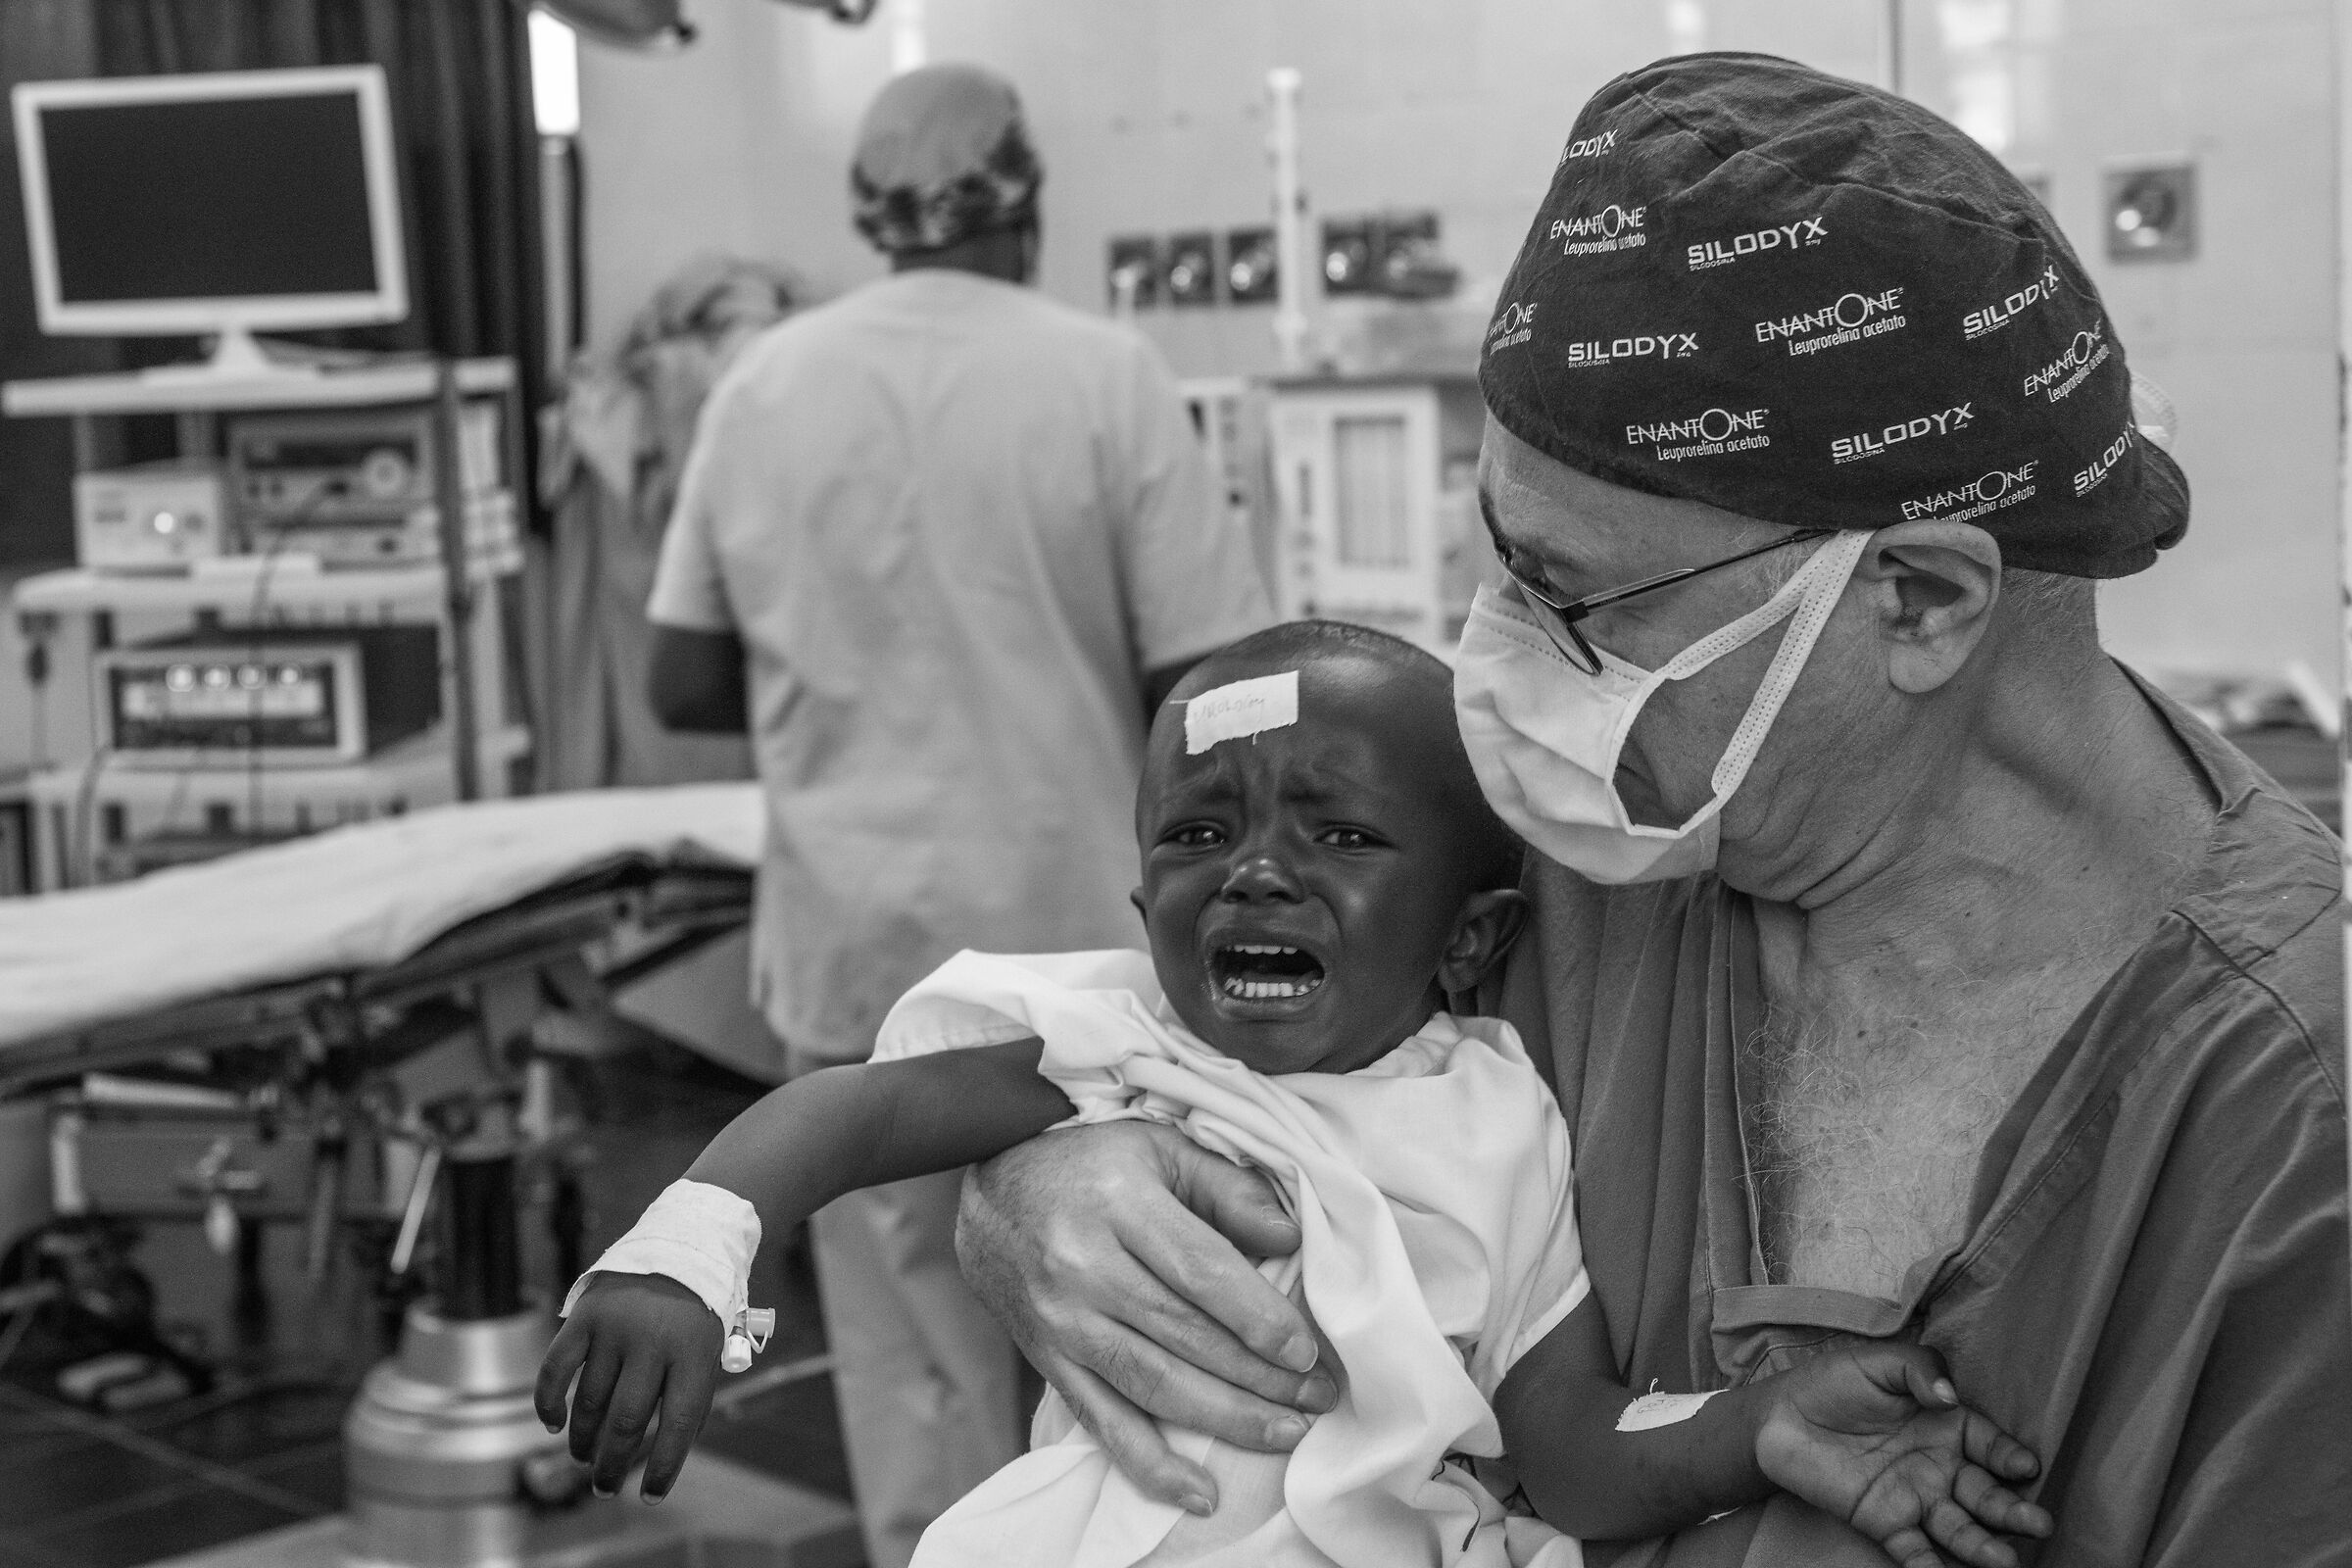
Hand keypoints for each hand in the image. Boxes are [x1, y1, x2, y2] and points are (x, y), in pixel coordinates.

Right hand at [534, 1272, 721, 1502]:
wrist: (677, 1249)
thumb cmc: (694, 1317)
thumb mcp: (707, 1353)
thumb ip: (687, 1399)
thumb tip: (660, 1460)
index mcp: (694, 1353)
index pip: (678, 1424)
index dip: (663, 1466)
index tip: (650, 1495)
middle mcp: (654, 1341)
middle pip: (627, 1420)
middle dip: (612, 1463)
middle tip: (603, 1486)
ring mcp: (616, 1328)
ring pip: (590, 1402)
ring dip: (583, 1440)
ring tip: (585, 1457)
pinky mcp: (584, 1317)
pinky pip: (556, 1369)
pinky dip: (548, 1402)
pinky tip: (554, 1424)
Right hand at [956, 1120, 1336, 1511]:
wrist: (993, 1191)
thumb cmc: (1093, 1164)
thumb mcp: (1160, 1148)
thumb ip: (1226, 1190)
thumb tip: (1289, 1239)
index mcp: (1119, 1205)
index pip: (1200, 1272)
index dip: (1257, 1318)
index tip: (1304, 1351)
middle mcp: (1083, 1267)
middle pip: (1185, 1335)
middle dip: (1261, 1376)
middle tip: (1317, 1398)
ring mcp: (1061, 1321)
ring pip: (1153, 1384)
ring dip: (1226, 1419)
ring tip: (1287, 1431)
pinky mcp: (1048, 1359)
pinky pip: (1102, 1422)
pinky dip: (1150, 1465)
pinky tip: (1199, 1493)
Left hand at [1754, 1342, 2052, 1567]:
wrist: (1780, 1415)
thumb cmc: (1835, 1382)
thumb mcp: (1878, 1362)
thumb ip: (1918, 1370)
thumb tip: (1948, 1397)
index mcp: (1947, 1426)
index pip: (1988, 1444)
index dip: (2007, 1455)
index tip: (2025, 1466)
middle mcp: (1941, 1467)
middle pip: (1984, 1493)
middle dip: (2012, 1510)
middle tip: (2038, 1523)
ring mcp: (1915, 1498)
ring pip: (1958, 1527)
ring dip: (1982, 1546)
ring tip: (2006, 1560)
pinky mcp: (1885, 1522)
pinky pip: (1913, 1550)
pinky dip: (1929, 1566)